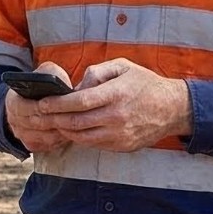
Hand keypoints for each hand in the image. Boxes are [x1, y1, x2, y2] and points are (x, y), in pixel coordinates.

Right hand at [3, 61, 74, 152]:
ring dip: (63, 131)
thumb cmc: (37, 86)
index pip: (32, 107)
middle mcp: (15, 121)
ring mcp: (23, 136)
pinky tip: (72, 132)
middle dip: (61, 120)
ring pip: (47, 137)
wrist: (24, 102)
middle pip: (41, 124)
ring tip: (79, 125)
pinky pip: (49, 146)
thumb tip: (62, 84)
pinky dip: (61, 140)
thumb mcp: (41, 73)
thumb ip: (50, 74)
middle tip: (79, 116)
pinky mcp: (31, 146)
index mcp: (14, 102)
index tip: (67, 102)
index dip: (50, 106)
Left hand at [36, 58, 191, 152]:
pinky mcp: (122, 146)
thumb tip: (76, 85)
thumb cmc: (145, 84)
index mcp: (116, 94)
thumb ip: (97, 72)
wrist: (173, 109)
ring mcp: (119, 134)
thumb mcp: (123, 67)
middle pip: (76, 122)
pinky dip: (79, 138)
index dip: (57, 104)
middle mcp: (117, 116)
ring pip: (82, 137)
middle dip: (53, 119)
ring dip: (64, 131)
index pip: (79, 102)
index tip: (43, 103)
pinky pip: (93, 144)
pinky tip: (72, 130)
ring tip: (52, 123)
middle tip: (39, 116)